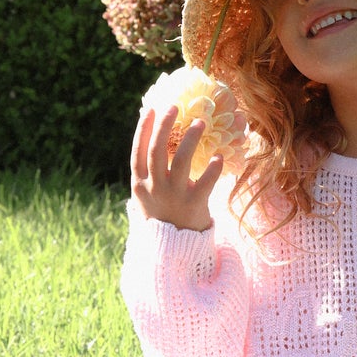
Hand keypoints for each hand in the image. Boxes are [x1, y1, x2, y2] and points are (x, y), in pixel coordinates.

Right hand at [130, 105, 222, 231]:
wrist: (171, 249)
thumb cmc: (162, 212)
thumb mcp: (148, 192)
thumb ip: (150, 169)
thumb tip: (156, 134)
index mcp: (139, 183)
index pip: (138, 151)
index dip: (143, 129)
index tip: (151, 108)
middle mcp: (154, 188)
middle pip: (157, 151)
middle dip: (165, 126)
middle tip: (175, 107)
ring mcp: (173, 196)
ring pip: (181, 161)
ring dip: (191, 139)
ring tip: (201, 122)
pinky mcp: (193, 205)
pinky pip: (205, 183)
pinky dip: (212, 169)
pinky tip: (219, 155)